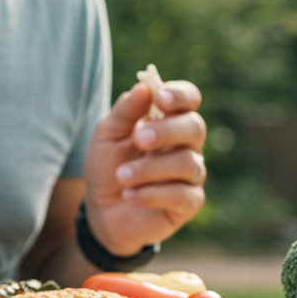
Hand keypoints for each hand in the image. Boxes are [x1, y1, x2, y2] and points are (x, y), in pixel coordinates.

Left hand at [83, 80, 206, 255]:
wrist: (101, 211)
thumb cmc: (107, 166)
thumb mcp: (107, 136)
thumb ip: (125, 112)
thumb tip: (144, 86)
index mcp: (168, 121)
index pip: (189, 99)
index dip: (180, 95)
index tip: (160, 98)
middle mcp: (185, 145)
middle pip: (195, 128)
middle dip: (167, 131)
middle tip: (138, 139)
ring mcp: (190, 174)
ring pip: (189, 163)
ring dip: (151, 168)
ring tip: (122, 176)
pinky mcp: (189, 203)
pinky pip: (183, 195)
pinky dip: (153, 194)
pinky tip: (130, 195)